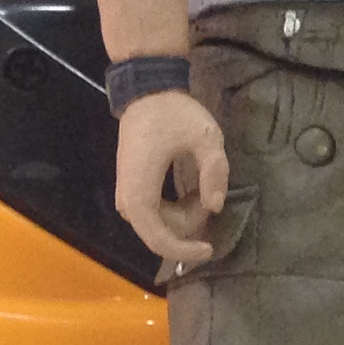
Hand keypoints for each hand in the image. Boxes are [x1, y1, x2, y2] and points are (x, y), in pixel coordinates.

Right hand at [116, 88, 228, 266]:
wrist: (146, 93)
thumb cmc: (174, 113)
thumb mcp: (206, 137)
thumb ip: (214, 171)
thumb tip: (216, 207)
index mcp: (141, 194)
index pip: (160, 240)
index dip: (185, 251)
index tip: (210, 249)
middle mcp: (127, 202)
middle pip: (162, 235)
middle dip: (191, 225)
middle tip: (208, 193)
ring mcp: (127, 197)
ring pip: (159, 227)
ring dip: (185, 216)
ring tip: (201, 187)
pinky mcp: (131, 191)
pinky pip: (155, 215)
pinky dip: (176, 210)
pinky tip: (191, 191)